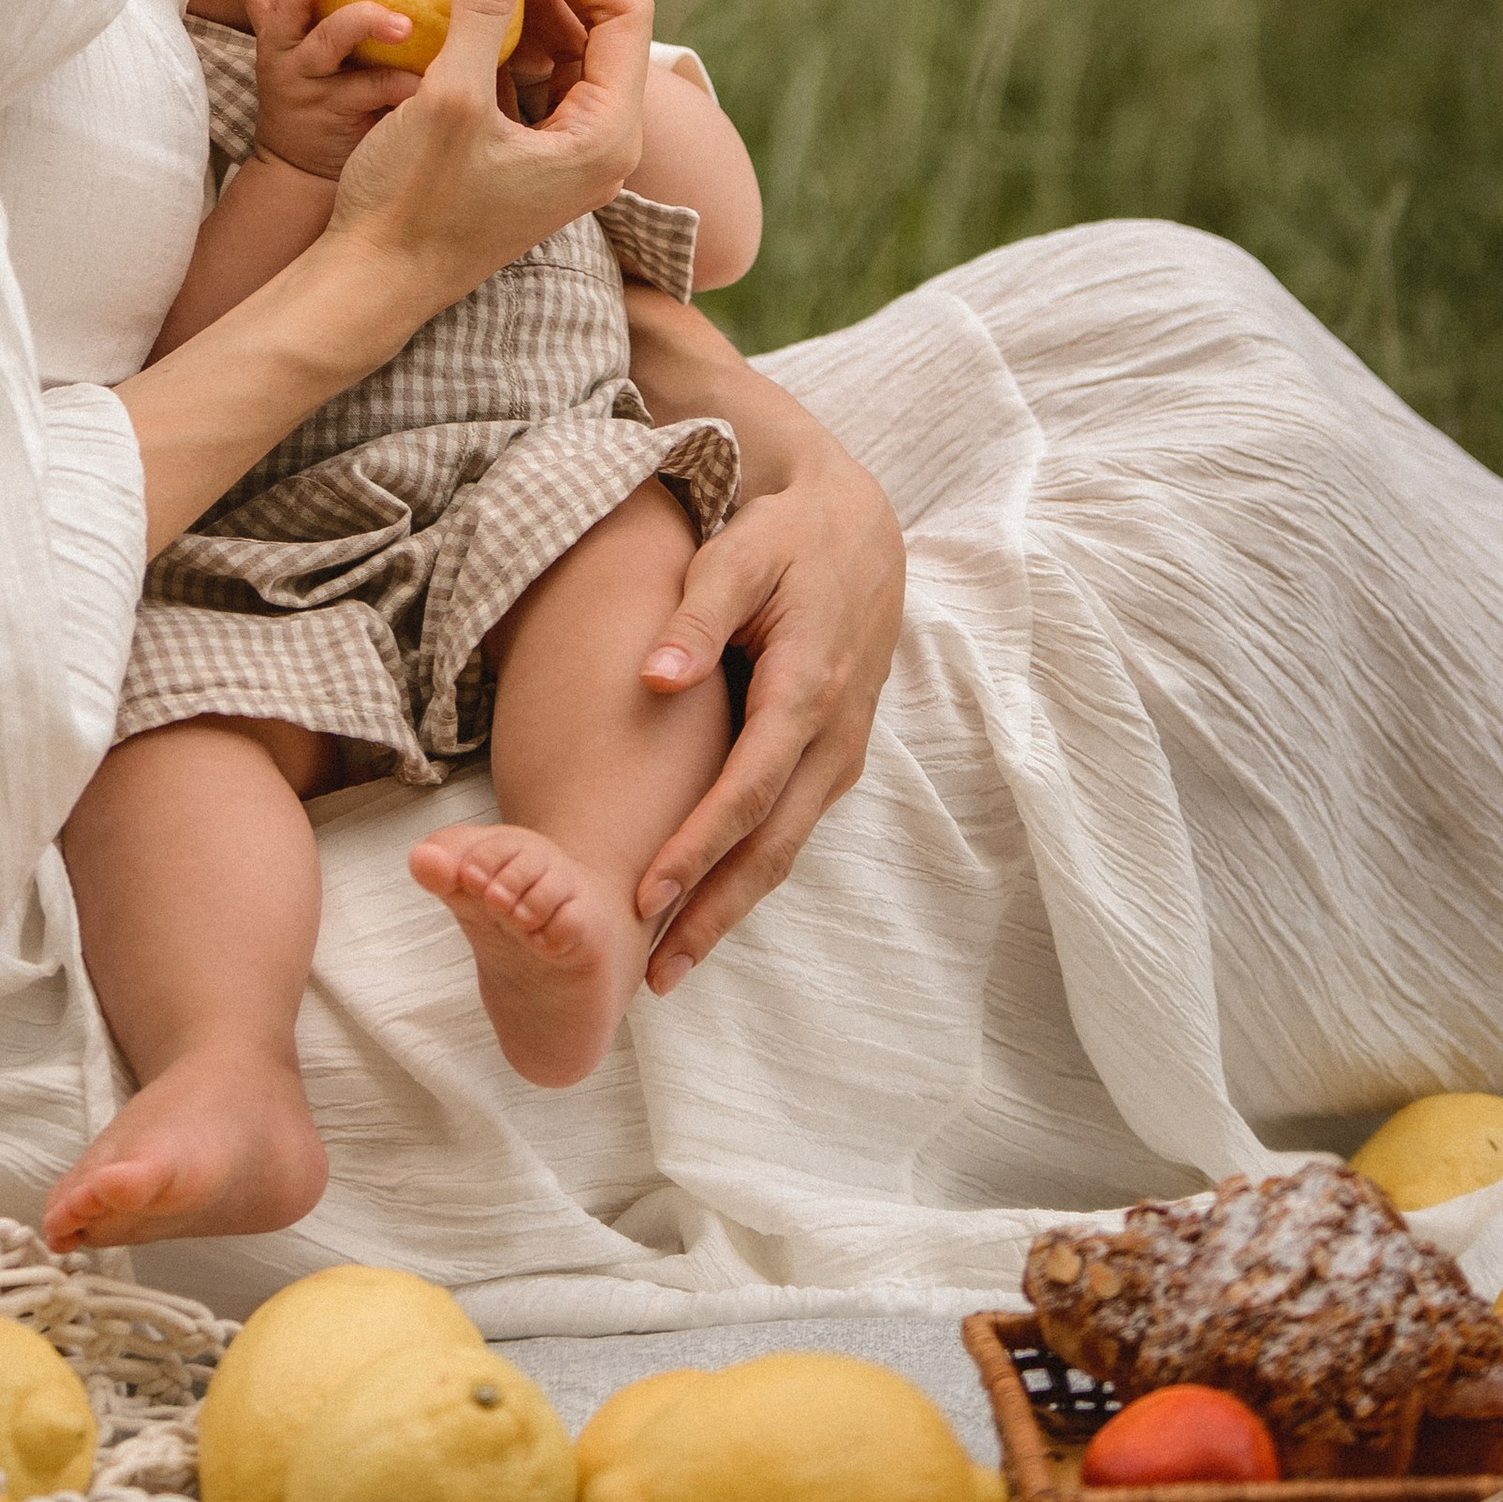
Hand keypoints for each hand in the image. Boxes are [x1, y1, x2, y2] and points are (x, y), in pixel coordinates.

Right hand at [241, 0, 414, 180]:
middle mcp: (286, 49)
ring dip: (364, 21)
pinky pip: (368, 90)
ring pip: (326, 41)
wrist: (310, 176)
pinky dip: (401, 80)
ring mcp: (305, 82)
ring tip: (402, 21)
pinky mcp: (328, 115)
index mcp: (283, 27)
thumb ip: (349, 8)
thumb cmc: (335, 95)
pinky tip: (428, 76)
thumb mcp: (330, 49)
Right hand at [327, 0, 651, 308]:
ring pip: (564, 40)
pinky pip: (533, 67)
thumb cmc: (412, 203)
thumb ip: (485, 6)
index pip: (624, 10)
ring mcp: (565, 146)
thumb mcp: (450, 98)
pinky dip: (507, 22)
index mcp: (605, 133)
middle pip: (599, 20)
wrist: (373, 284)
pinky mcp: (529, 148)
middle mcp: (600, 139)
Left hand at [618, 321, 905, 984]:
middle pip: (772, 846)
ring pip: (785, 847)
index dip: (696, 851)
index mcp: (808, 689)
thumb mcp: (740, 555)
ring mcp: (839, 751)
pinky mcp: (832, 754)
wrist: (859, 524)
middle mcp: (832, 736)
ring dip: (732, 906)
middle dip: (713, 914)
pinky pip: (790, 826)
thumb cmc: (786, 535)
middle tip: (655, 976)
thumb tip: (653, 680)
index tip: (643, 898)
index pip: (746, 791)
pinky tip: (708, 904)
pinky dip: (749, 871)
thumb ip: (695, 615)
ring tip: (674, 962)